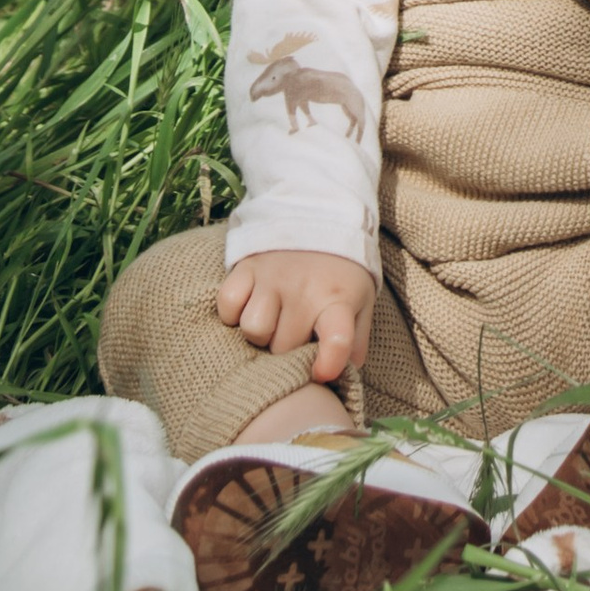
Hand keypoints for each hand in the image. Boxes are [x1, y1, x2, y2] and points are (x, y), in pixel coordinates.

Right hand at [215, 248, 374, 382]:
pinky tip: (249, 306)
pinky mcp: (246, 266)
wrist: (319, 212)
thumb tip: (342, 378)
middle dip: (286, 353)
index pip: (338, 338)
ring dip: (259, 335)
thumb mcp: (361, 301)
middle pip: (284, 347)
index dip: (329, 363)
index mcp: (338, 299)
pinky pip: (228, 304)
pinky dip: (234, 313)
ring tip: (272, 324)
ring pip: (253, 329)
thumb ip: (355, 342)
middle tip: (294, 339)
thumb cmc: (339, 272)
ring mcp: (273, 277)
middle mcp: (304, 289)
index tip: (321, 373)